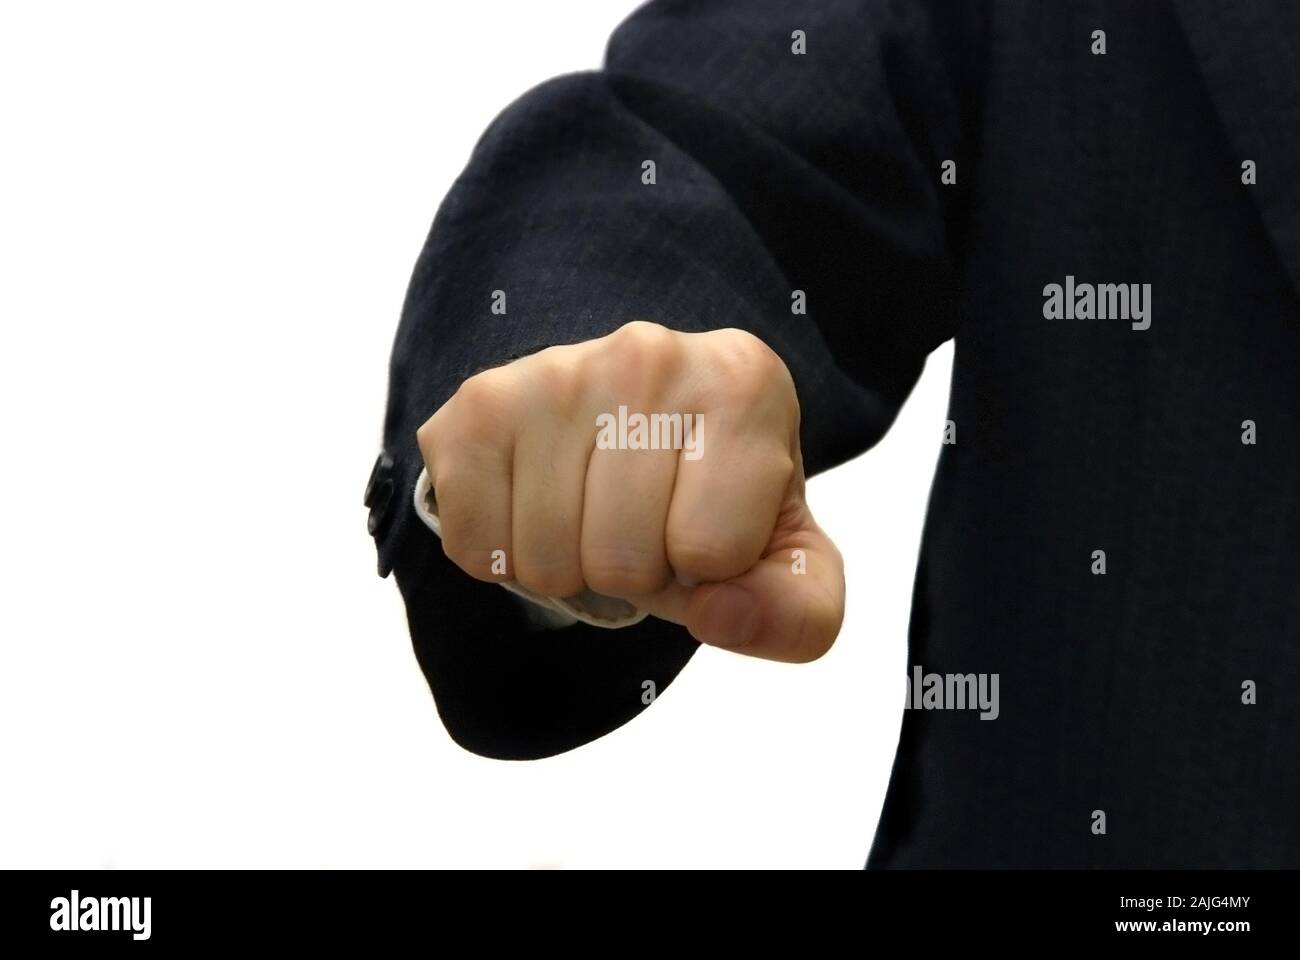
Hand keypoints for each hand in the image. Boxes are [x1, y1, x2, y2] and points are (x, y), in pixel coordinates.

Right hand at [416, 321, 844, 660]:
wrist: (629, 427)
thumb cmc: (716, 499)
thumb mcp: (787, 563)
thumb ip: (796, 613)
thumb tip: (717, 615)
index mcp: (745, 384)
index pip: (715, 551)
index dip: (709, 572)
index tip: (706, 524)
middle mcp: (651, 356)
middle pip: (623, 562)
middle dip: (635, 575)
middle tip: (643, 525)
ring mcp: (556, 372)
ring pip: (547, 561)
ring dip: (570, 569)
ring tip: (593, 513)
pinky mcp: (480, 403)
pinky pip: (477, 547)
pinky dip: (503, 556)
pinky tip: (535, 504)